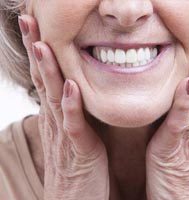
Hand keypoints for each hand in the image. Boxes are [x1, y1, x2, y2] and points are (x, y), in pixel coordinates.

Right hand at [18, 15, 109, 199]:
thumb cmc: (78, 165)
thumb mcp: (75, 132)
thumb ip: (74, 112)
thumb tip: (75, 89)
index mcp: (57, 115)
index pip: (46, 77)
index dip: (41, 52)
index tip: (38, 26)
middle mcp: (56, 121)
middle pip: (43, 80)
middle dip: (36, 50)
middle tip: (30, 21)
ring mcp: (64, 135)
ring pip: (54, 97)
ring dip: (48, 71)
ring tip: (42, 44)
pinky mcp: (78, 151)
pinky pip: (73, 125)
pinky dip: (71, 106)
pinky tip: (69, 86)